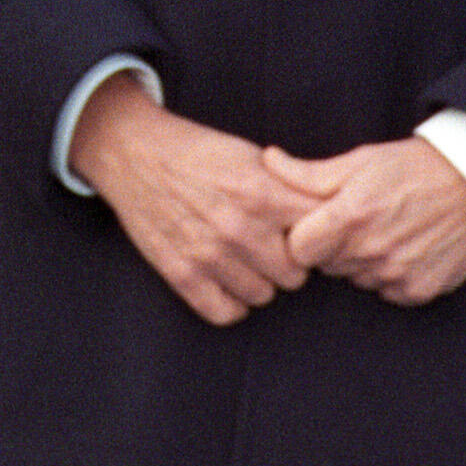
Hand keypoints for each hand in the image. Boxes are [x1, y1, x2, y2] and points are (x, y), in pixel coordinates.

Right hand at [68, 80, 324, 325]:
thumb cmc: (198, 152)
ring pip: (263, 296)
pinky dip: (231, 303)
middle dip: (289, 263)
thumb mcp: (251, 156)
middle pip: (295, 276)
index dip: (318, 238)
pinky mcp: (181, 274)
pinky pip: (226, 313)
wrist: (134, 153)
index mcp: (261, 193)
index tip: (310, 236)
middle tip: (274, 249)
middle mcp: (238, 228)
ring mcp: (208, 254)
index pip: (318, 237)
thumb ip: (289, 187)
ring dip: (259, 282)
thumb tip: (330, 214)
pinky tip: (227, 281)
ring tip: (247, 261)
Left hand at [267, 137, 465, 306]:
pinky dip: (389, 275)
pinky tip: (404, 247)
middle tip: (354, 222)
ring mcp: (398, 274)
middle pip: (325, 266)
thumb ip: (308, 172)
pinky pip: (386, 292)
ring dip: (360, 262)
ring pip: (356, 280)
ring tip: (384, 231)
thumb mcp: (360, 160)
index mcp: (351, 216)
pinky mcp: (420, 291)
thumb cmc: (412, 167)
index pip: (298, 250)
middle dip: (330, 247)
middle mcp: (373, 250)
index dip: (302, 238)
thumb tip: (268, 161)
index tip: (314, 226)